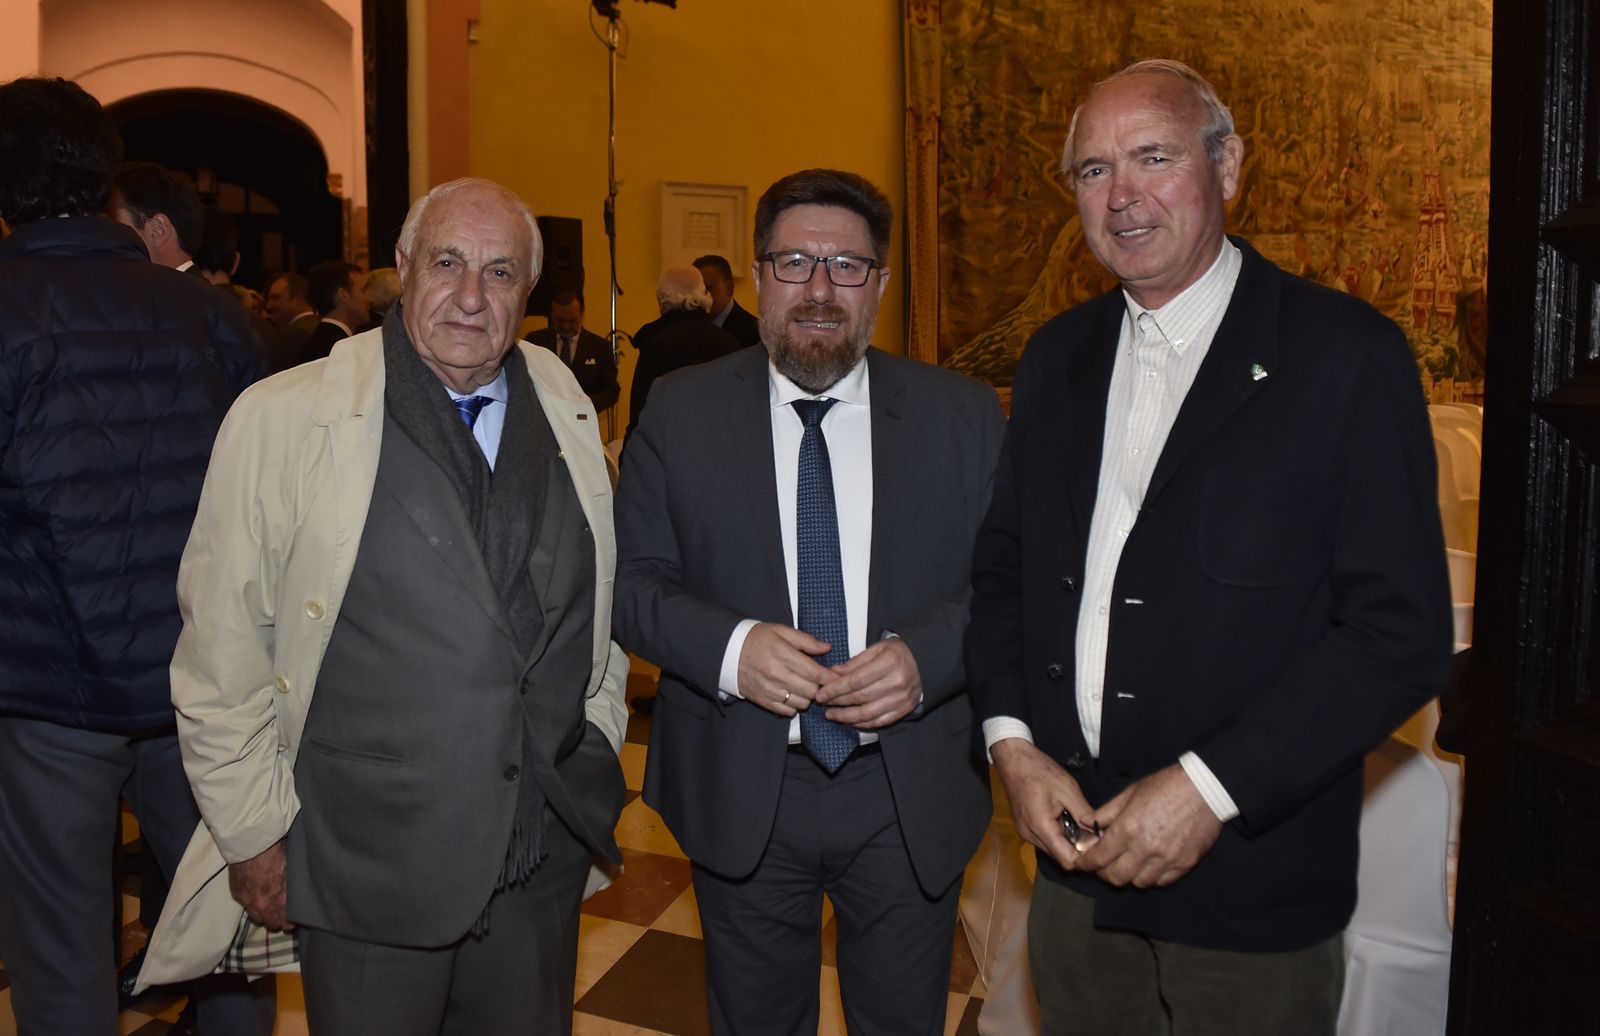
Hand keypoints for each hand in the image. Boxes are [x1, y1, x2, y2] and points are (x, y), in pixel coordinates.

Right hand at [227, 839, 294, 930]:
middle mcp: (262, 905)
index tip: (294, 920)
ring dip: (264, 915)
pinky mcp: (236, 894)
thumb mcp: (291, 870)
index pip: (286, 923)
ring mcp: (247, 901)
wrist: (252, 843)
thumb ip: (291, 888)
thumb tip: (298, 896)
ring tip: (269, 908)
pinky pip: (246, 907)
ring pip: (257, 918)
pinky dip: (251, 904)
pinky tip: (257, 897)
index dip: (290, 923)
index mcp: (279, 899)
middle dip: (277, 921)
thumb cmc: (276, 852)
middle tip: (282, 915)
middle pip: (271, 924)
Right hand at [737, 623, 831, 716]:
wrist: (728, 651)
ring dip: (808, 697)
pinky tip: (792, 694)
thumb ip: (806, 640)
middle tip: (819, 681)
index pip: (815, 673)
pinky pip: (787, 711)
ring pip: (801, 703)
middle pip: (811, 691)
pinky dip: (794, 705)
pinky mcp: (762, 700)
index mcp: (783, 655)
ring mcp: (769, 690)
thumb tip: (827, 647)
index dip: (830, 678)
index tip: (838, 679)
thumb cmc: (756, 638)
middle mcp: (776, 674)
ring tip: (805, 686)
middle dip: (820, 687)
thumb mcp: (781, 631)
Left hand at [814, 638, 921, 728]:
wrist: (927, 662)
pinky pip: (879, 721)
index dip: (835, 689)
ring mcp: (901, 699)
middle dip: (837, 702)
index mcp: (889, 663)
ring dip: (846, 717)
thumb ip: (856, 662)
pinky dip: (862, 724)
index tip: (821, 693)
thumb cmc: (900, 653)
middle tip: (822, 703)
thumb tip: (833, 673)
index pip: (855, 680)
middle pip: (859, 697)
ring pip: (868, 713)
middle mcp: (896, 683)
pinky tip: (850, 721)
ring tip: (832, 715)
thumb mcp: (878, 648)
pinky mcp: (904, 709)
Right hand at [991, 738, 1098, 871]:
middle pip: (1060, 857)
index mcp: (1041, 827)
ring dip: (1067, 842)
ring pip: (1053, 849)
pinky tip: (1064, 819)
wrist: (1014, 759)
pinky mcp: (1024, 828)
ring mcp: (1025, 832)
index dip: (1085, 857)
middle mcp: (1030, 836)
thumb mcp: (1068, 789)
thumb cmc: (1040, 771)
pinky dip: (1057, 835)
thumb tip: (1100, 834)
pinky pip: (1045, 840)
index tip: (1100, 846)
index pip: (1067, 860)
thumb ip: (1084, 814)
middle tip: (1093, 833)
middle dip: (1078, 849)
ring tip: (1079, 823)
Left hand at [1078, 764, 1222, 887]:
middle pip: (1116, 878)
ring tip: (1129, 862)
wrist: (1204, 789)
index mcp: (1128, 829)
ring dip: (1130, 875)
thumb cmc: (1165, 786)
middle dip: (1105, 873)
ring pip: (1139, 883)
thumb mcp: (1130, 793)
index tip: (1081, 864)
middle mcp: (1145, 849)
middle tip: (1104, 864)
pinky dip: (1152, 877)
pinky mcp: (1184, 865)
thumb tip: (1085, 822)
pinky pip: (1162, 882)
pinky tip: (1150, 864)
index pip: (1098, 858)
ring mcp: (1166, 860)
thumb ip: (1106, 812)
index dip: (1085, 863)